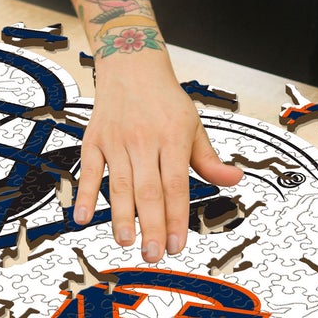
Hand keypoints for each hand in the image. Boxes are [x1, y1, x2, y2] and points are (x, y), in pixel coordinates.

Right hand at [70, 52, 241, 261]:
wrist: (132, 63)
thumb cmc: (164, 97)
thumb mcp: (193, 124)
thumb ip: (209, 159)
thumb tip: (234, 180)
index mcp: (173, 137)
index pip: (176, 185)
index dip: (176, 218)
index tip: (177, 245)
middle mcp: (144, 140)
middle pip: (148, 190)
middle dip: (151, 226)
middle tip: (152, 254)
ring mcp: (117, 140)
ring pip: (119, 184)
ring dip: (121, 216)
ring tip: (126, 242)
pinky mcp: (94, 139)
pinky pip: (89, 170)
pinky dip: (85, 194)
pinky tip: (84, 217)